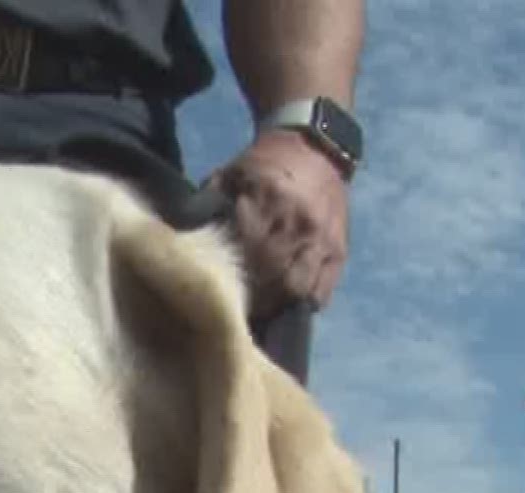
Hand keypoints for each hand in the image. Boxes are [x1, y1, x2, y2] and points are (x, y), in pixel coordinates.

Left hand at [213, 128, 351, 315]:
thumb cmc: (263, 166)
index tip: (215, 297)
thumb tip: (184, 242)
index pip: (245, 255)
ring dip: (275, 306)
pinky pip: (322, 291)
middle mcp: (298, 223)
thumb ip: (207, 208)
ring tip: (258, 312)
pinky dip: (303, 305)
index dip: (230, 282)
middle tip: (234, 313)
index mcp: (267, 201)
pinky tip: (285, 307)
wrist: (314, 148)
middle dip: (252, 301)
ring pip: (298, 290)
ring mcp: (322, 240)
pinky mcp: (339, 251)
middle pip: (272, 278)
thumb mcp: (229, 175)